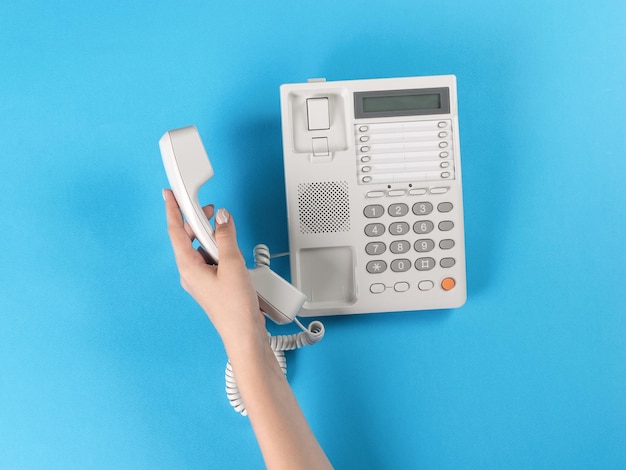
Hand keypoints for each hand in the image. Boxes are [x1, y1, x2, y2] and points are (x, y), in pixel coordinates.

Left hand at [163, 189, 265, 351]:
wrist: (244, 334)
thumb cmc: (235, 308)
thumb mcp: (232, 264)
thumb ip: (227, 237)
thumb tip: (222, 218)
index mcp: (188, 267)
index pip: (175, 232)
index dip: (172, 210)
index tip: (169, 195)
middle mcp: (191, 273)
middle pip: (188, 239)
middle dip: (198, 223)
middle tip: (209, 210)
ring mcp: (202, 280)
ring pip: (202, 250)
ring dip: (214, 239)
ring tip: (228, 236)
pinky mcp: (213, 285)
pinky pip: (212, 261)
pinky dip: (221, 252)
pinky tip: (235, 254)